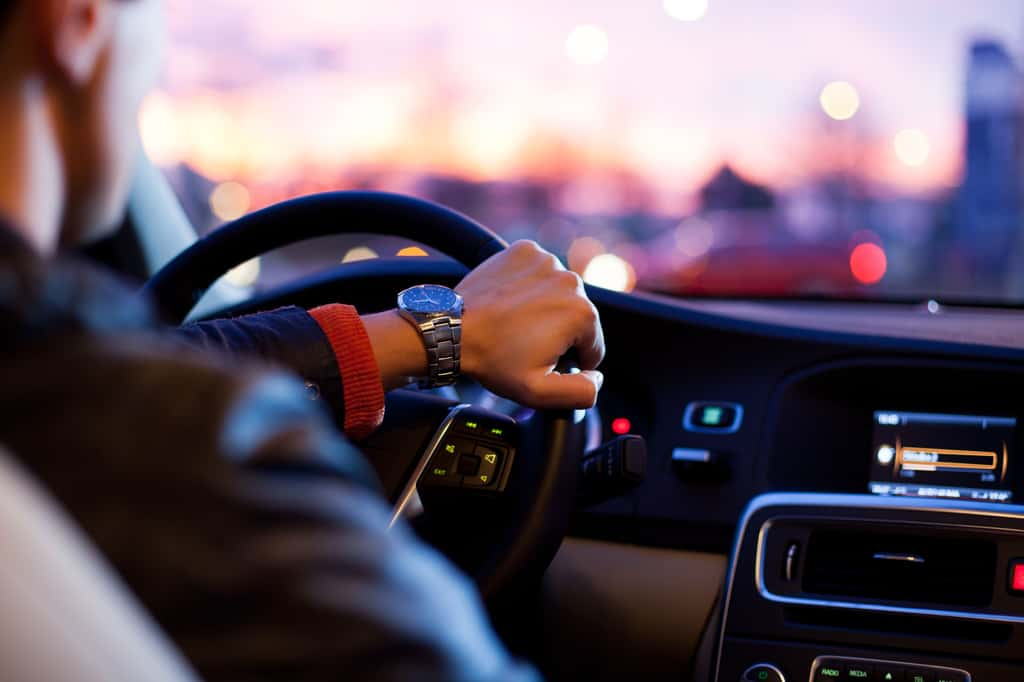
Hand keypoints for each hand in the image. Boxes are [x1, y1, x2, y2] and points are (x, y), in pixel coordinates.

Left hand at [456, 240, 604, 408]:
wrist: (452, 329)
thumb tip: (597, 378)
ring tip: (516, 323)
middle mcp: (570, 281)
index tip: (542, 360)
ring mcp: (547, 261)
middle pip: (577, 317)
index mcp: (582, 313)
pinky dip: (530, 285)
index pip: (593, 345)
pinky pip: (539, 272)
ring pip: (559, 293)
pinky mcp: (525, 251)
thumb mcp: (539, 392)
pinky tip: (512, 302)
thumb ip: (581, 392)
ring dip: (546, 307)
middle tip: (525, 343)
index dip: (571, 361)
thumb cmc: (493, 359)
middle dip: (558, 333)